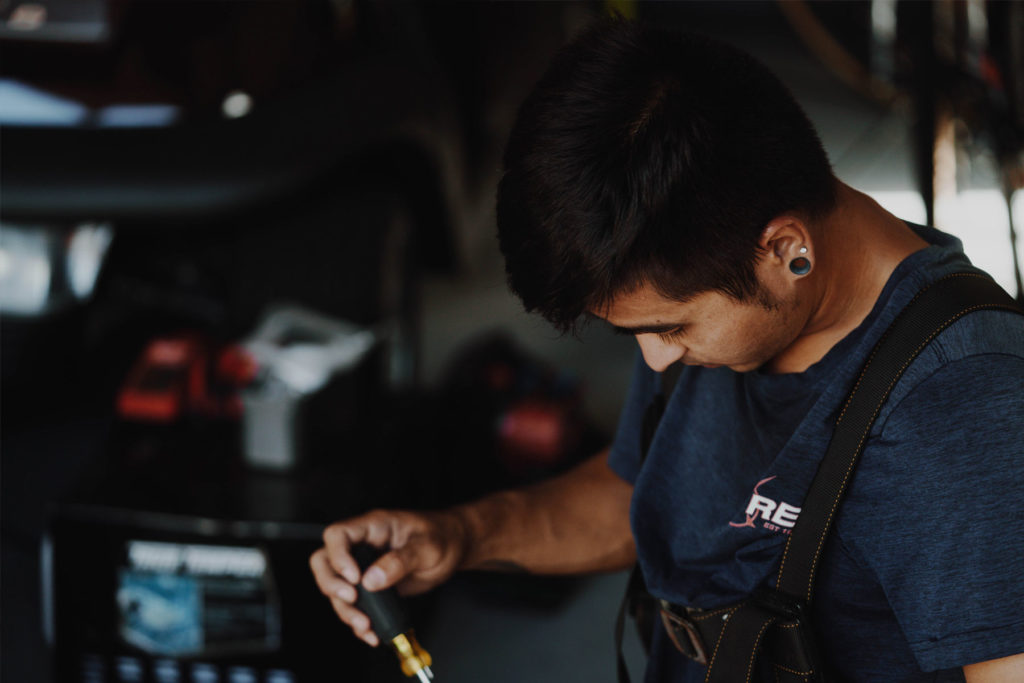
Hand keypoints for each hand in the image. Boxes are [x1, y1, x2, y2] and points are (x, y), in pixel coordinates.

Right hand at [309, 508, 467, 645]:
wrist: (453, 548)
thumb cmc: (441, 536)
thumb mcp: (426, 546)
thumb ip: (400, 561)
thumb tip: (372, 579)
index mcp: (372, 526)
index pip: (338, 535)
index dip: (338, 556)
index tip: (354, 577)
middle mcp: (362, 546)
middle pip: (325, 561)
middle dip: (331, 585)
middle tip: (352, 599)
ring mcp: (364, 566)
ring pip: (335, 588)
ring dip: (345, 609)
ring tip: (364, 624)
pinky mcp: (371, 587)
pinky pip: (353, 604)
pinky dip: (357, 621)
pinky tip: (370, 631)